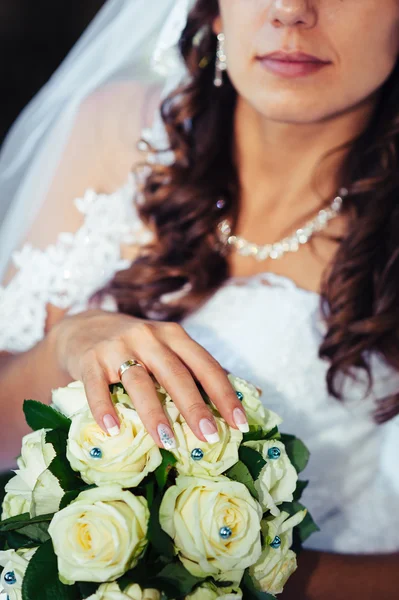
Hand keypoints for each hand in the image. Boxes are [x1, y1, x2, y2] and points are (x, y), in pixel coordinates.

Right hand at [51, 310, 247, 447]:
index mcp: (174, 336)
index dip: (224, 394)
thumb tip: (253, 394)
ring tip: (167, 441)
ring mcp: (117, 347)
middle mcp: (148, 337)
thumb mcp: (170, 348)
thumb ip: (204, 369)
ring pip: (139, 380)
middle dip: (194, 406)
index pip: (205, 365)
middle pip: (175, 373)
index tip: (239, 423)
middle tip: (209, 436)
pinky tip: (112, 429)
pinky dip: (104, 407)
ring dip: (154, 412)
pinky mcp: (89, 359)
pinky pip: (97, 385)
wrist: (84, 328)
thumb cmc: (137, 346)